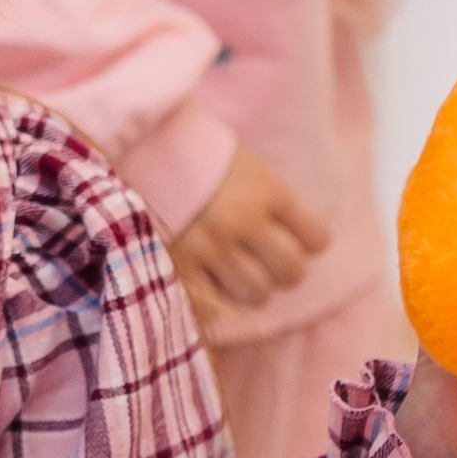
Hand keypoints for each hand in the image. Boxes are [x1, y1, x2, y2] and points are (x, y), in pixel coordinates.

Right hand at [170, 145, 331, 334]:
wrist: (139, 151)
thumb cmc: (197, 157)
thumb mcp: (247, 169)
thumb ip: (273, 204)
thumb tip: (301, 245)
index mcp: (269, 191)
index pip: (317, 239)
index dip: (307, 242)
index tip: (292, 237)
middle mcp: (245, 221)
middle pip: (292, 272)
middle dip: (283, 270)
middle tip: (265, 260)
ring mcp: (213, 247)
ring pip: (258, 294)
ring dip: (250, 287)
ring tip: (234, 270)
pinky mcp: (181, 266)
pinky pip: (216, 306)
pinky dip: (215, 297)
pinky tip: (207, 277)